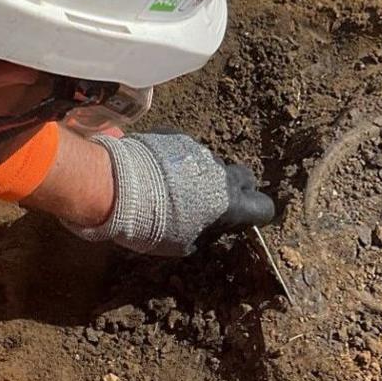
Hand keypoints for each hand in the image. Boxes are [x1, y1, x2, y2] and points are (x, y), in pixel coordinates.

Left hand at [74, 133, 274, 255]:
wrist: (118, 187)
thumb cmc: (151, 224)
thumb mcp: (183, 243)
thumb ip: (206, 231)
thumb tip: (209, 227)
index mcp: (229, 203)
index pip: (263, 207)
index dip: (255, 214)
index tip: (242, 219)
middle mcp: (220, 174)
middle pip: (245, 178)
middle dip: (236, 188)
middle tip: (212, 201)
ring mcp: (200, 151)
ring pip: (211, 164)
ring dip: (200, 175)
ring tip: (171, 187)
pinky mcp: (177, 136)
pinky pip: (186, 149)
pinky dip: (178, 161)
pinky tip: (156, 172)